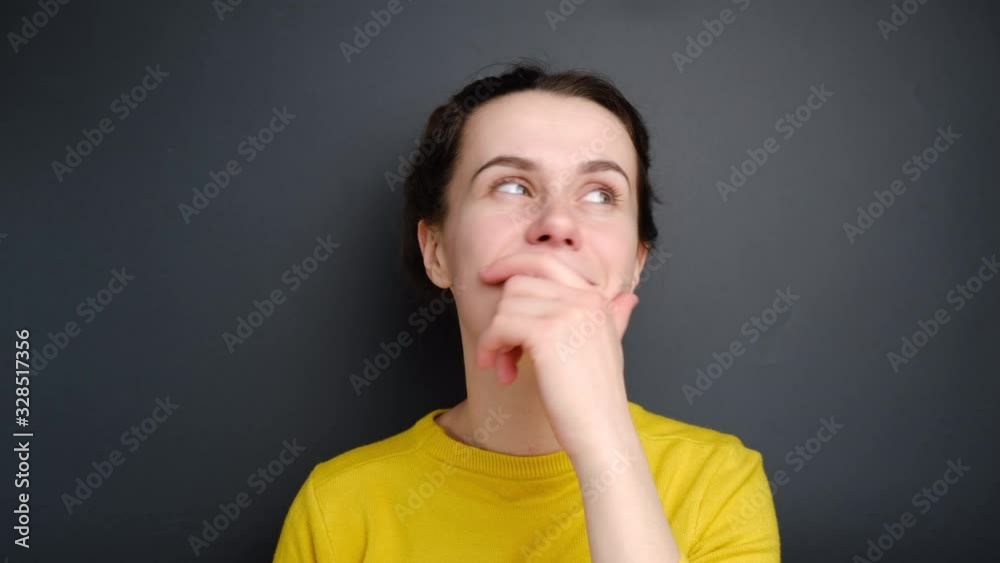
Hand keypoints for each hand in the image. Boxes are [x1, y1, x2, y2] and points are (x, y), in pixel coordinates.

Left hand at [476, 253, 639, 457]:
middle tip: (503, 352)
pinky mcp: (547, 333)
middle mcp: (584, 299)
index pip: (546, 261)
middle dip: (503, 316)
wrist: (602, 431)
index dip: (512, 264)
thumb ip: (615, 318)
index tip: (489, 276)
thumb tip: (629, 298)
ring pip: (506, 305)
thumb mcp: (609, 349)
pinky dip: (490, 347)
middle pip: (519, 283)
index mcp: (597, 299)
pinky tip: (501, 372)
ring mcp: (567, 313)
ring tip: (506, 367)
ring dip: (495, 337)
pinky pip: (499, 326)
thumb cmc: (599, 398)